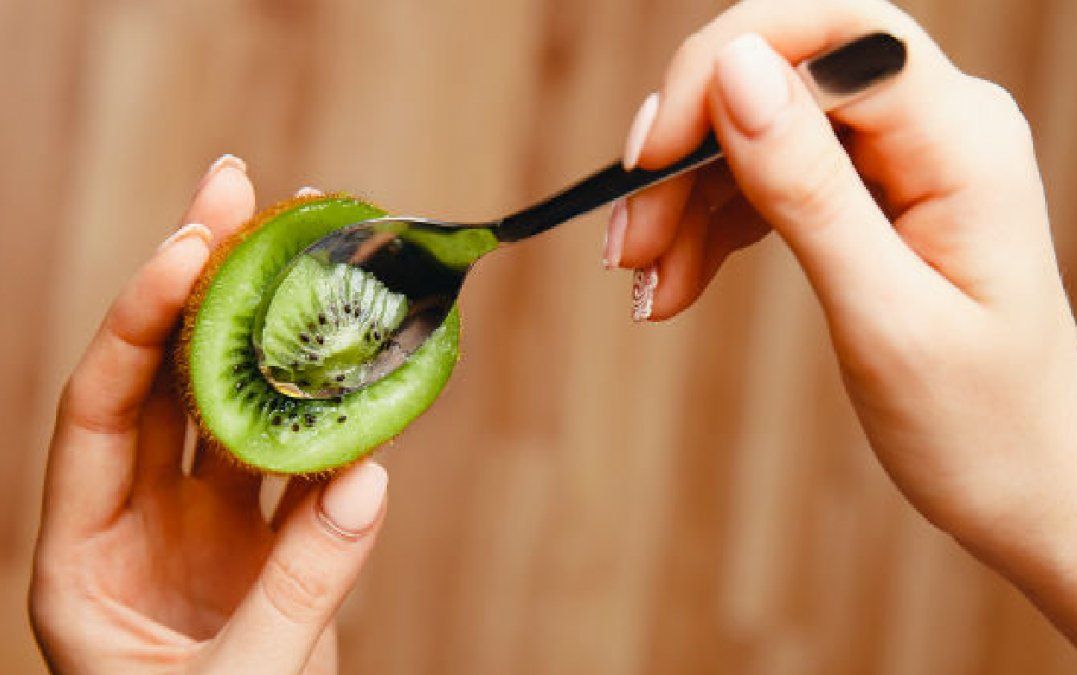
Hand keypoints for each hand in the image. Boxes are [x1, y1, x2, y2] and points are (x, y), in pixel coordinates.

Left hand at [29, 159, 387, 673]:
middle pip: (166, 377)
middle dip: (202, 278)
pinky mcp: (271, 545)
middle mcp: (140, 521)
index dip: (143, 318)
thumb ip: (296, 594)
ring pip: (238, 403)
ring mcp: (209, 528)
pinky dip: (335, 410)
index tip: (191, 244)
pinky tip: (359, 351)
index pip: (100, 406)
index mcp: (83, 555)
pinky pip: (304, 460)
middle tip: (241, 186)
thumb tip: (368, 479)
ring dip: (273, 326)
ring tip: (307, 236)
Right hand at [608, 0, 1076, 638]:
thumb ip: (807, 189)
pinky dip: (708, 227)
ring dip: (683, 202)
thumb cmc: (980, 420)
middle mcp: (934, 125)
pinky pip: (766, 180)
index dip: (720, 68)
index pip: (829, 34)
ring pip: (757, 132)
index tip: (650, 159)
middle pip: (778, 78)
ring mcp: (900, 158)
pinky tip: (675, 282)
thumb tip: (734, 67)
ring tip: (647, 285)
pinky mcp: (870, 194)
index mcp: (961, 139)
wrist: (1028, 483)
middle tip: (629, 245)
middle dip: (686, 153)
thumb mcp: (884, 315)